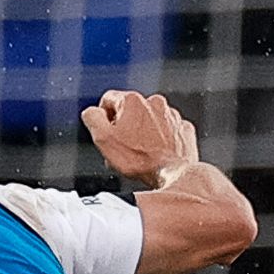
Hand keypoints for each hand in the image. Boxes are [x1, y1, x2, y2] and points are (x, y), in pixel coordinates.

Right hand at [80, 89, 200, 182]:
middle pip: (129, 111)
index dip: (103, 118)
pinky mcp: (182, 128)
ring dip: (141, 133)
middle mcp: (154, 102)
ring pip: (148, 120)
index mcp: (132, 101)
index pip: (108, 99)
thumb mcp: (103, 139)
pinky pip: (166, 130)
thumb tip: (91, 112)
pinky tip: (155, 152)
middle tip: (122, 148)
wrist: (172, 174)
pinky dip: (159, 139)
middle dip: (123, 128)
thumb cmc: (139, 159)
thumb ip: (92, 118)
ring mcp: (171, 115)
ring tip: (139, 153)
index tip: (108, 134)